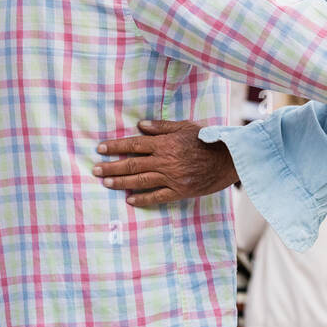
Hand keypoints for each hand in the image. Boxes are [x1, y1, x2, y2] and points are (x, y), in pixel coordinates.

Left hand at [94, 120, 236, 205]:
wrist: (230, 158)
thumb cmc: (209, 139)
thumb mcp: (185, 126)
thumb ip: (162, 127)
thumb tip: (140, 126)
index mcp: (165, 143)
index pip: (134, 145)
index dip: (115, 147)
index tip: (100, 149)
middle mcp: (165, 161)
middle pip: (132, 165)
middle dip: (111, 167)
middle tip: (95, 170)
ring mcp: (172, 178)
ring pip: (140, 181)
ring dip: (121, 183)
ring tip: (106, 182)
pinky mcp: (180, 191)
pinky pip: (157, 197)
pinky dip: (142, 199)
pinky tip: (129, 200)